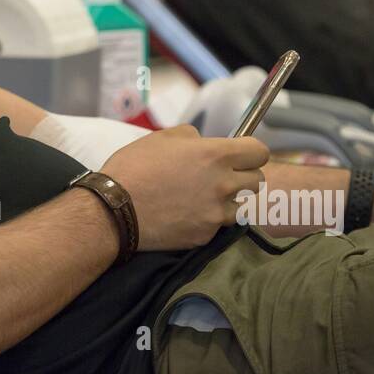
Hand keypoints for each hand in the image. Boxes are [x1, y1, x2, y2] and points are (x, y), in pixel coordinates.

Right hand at [101, 125, 268, 251]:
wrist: (114, 209)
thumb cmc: (134, 167)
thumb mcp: (162, 138)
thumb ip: (192, 137)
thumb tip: (204, 143)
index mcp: (215, 155)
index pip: (260, 152)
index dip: (250, 151)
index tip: (240, 154)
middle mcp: (222, 184)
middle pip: (256, 180)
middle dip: (242, 175)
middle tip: (219, 176)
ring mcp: (216, 214)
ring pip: (241, 206)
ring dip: (228, 200)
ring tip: (203, 197)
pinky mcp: (205, 236)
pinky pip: (218, 225)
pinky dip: (208, 220)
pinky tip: (186, 214)